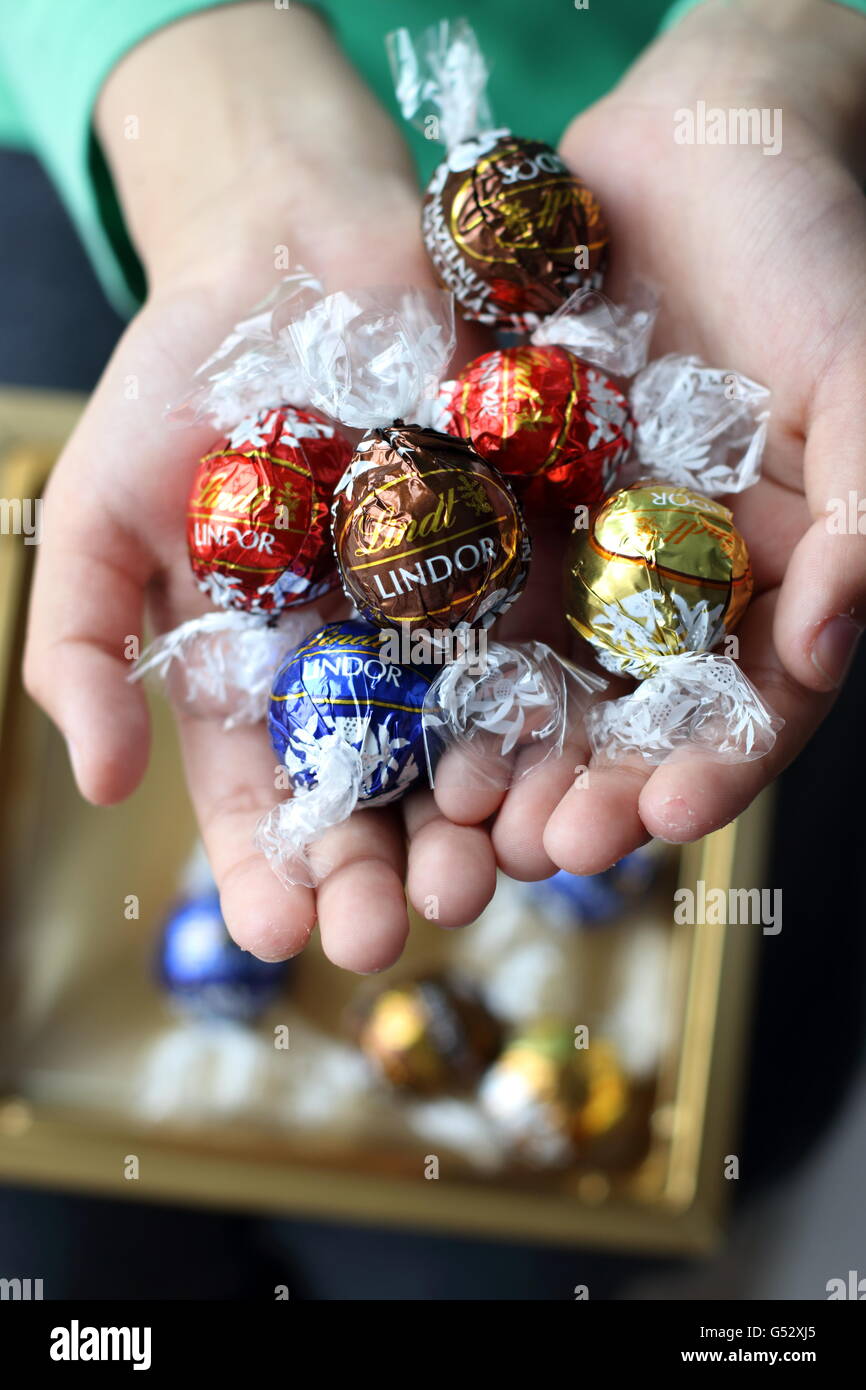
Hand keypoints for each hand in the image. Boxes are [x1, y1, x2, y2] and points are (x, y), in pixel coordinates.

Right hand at [23, 3, 495, 971]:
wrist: (292, 248)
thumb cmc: (177, 381)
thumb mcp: (98, 515)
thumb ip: (84, 646)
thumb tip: (99, 786)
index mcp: (260, 677)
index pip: (262, 800)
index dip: (265, 872)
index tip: (279, 935)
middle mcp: (362, 667)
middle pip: (377, 795)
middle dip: (378, 869)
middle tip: (387, 933)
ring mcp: (450, 618)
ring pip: (472, 744)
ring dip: (477, 819)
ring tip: (485, 876)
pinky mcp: (527, 556)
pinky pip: (550, 645)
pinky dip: (558, 712)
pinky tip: (562, 772)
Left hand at [432, 0, 865, 873]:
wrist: (703, 144)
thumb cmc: (814, 257)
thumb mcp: (864, 382)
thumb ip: (863, 515)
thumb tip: (829, 641)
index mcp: (772, 581)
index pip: (749, 706)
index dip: (712, 768)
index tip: (664, 816)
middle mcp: (671, 585)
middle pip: (630, 717)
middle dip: (589, 788)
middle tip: (540, 847)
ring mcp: (585, 549)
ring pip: (540, 675)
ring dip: (503, 752)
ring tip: (461, 810)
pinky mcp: (505, 502)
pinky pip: (465, 585)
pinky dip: (437, 650)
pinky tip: (400, 699)